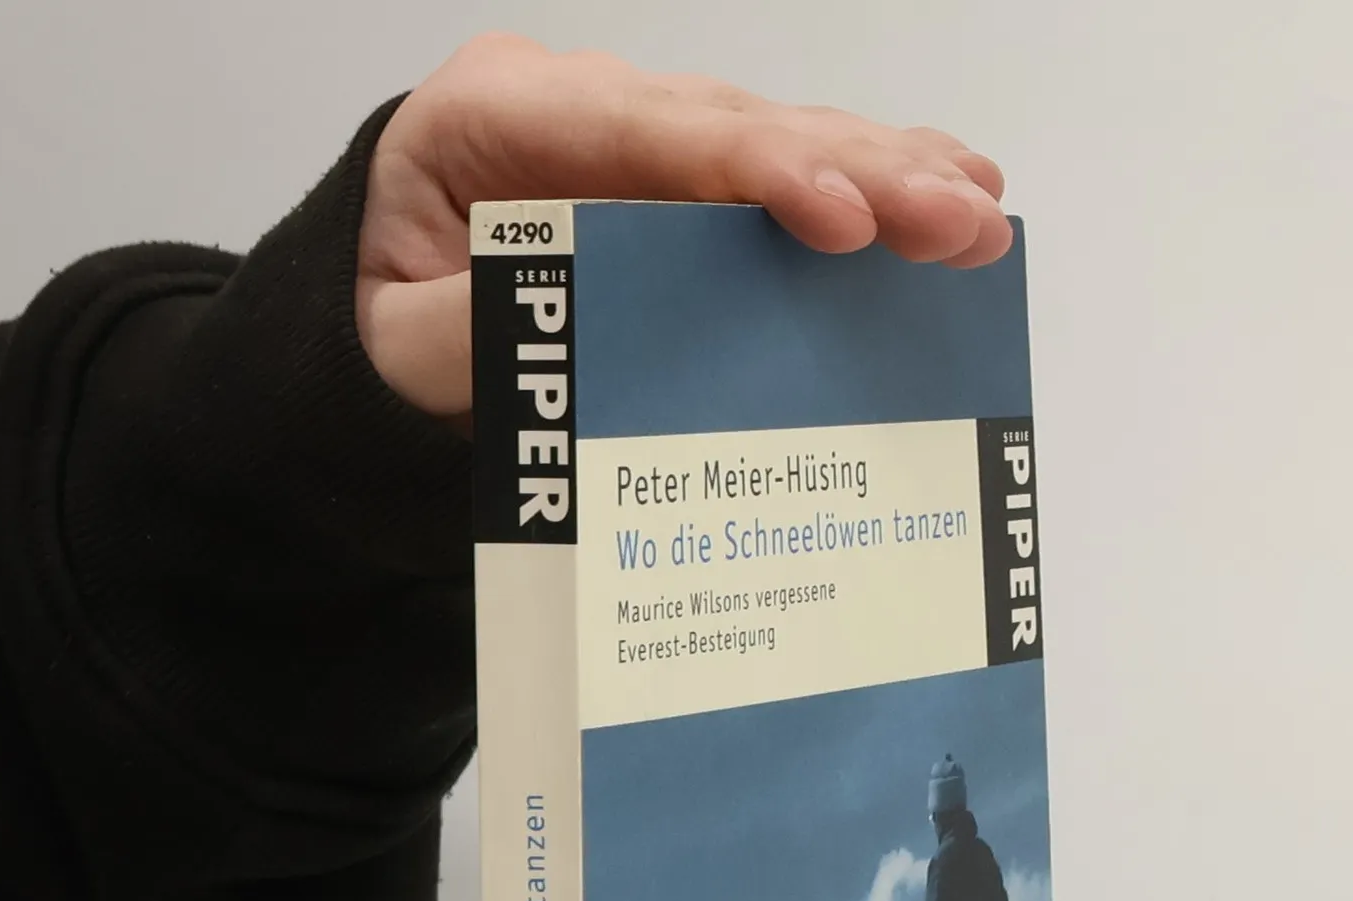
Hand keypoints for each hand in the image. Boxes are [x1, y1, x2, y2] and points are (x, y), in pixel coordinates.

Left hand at [355, 35, 1012, 420]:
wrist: (373, 314)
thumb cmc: (383, 323)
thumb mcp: (400, 342)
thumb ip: (482, 332)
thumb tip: (589, 333)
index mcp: (498, 117)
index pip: (643, 138)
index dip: (755, 172)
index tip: (838, 217)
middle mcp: (582, 105)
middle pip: (733, 128)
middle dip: (858, 171)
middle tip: (958, 220)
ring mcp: (637, 134)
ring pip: (775, 139)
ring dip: (887, 173)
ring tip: (979, 210)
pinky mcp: (677, 179)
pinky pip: (780, 172)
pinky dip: (867, 183)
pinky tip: (946, 190)